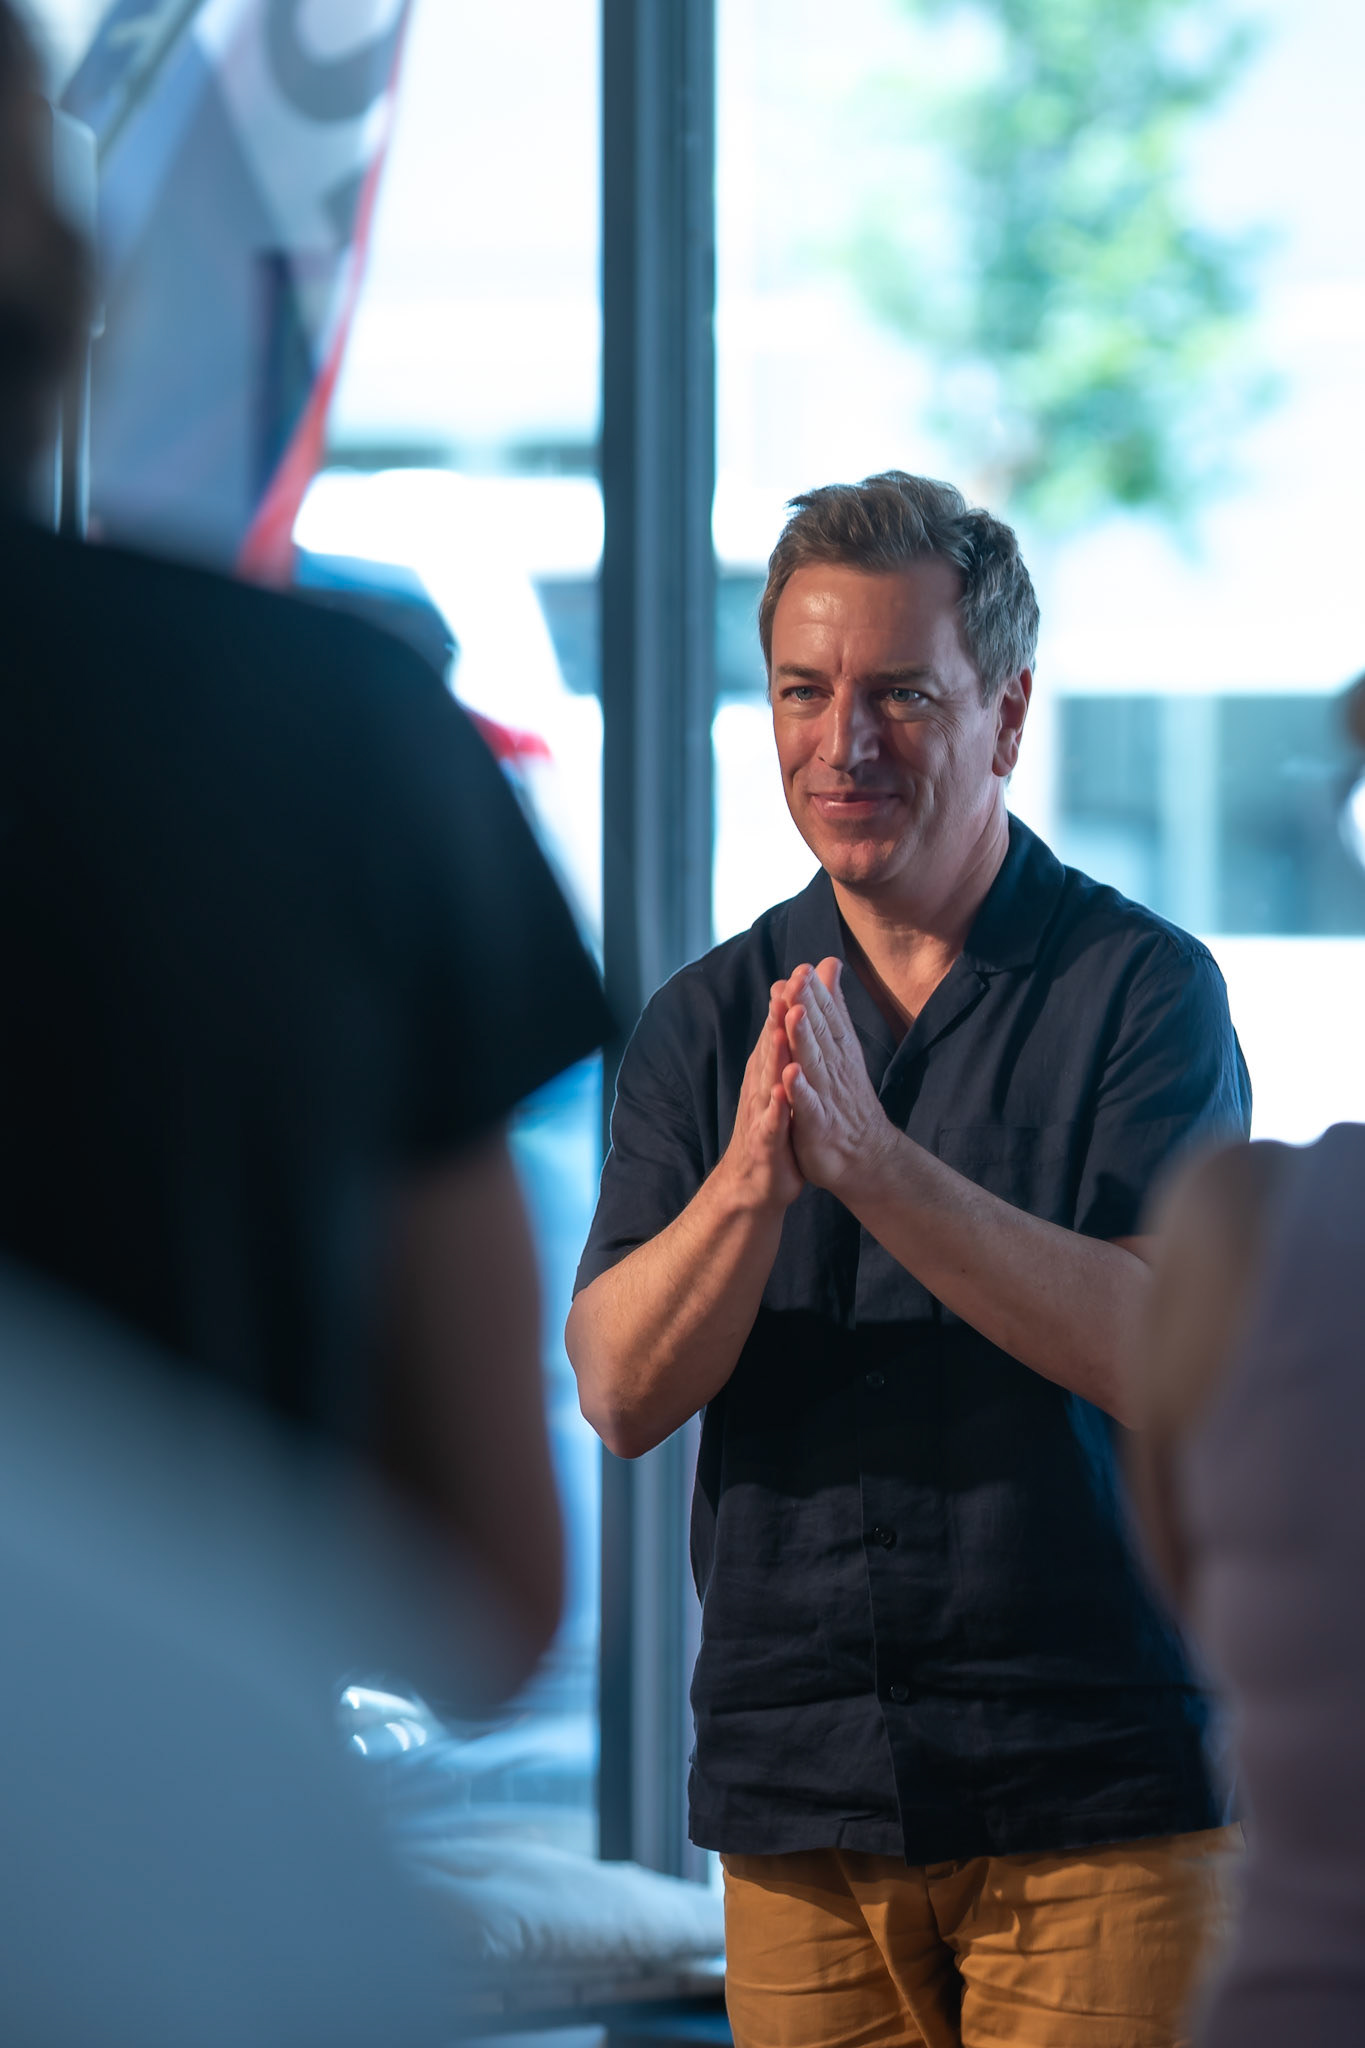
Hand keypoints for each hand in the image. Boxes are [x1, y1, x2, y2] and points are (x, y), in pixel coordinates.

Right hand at [716, 986, 803, 1213]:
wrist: (755, 1181)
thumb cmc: (774, 1127)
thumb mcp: (783, 1083)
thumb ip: (787, 1047)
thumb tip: (795, 1010)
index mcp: (769, 1071)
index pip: (777, 1031)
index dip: (788, 1001)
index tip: (801, 969)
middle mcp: (761, 1086)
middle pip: (770, 1046)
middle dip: (778, 1017)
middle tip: (788, 984)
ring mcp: (762, 1113)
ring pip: (767, 1079)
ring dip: (774, 1054)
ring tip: (781, 1028)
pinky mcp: (767, 1142)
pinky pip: (772, 1122)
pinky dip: (776, 1106)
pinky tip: (783, 1089)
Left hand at [781, 959, 896, 1197]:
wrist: (865, 1155)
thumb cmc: (846, 1097)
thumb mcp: (840, 1045)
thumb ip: (832, 1004)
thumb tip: (829, 963)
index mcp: (836, 1049)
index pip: (826, 1015)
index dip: (815, 992)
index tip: (804, 965)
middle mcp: (834, 1068)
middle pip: (819, 1032)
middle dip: (808, 1004)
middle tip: (799, 976)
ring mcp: (826, 1095)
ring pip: (813, 1062)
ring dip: (804, 1038)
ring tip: (794, 1014)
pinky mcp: (818, 1124)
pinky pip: (808, 1105)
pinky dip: (799, 1089)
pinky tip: (790, 1073)